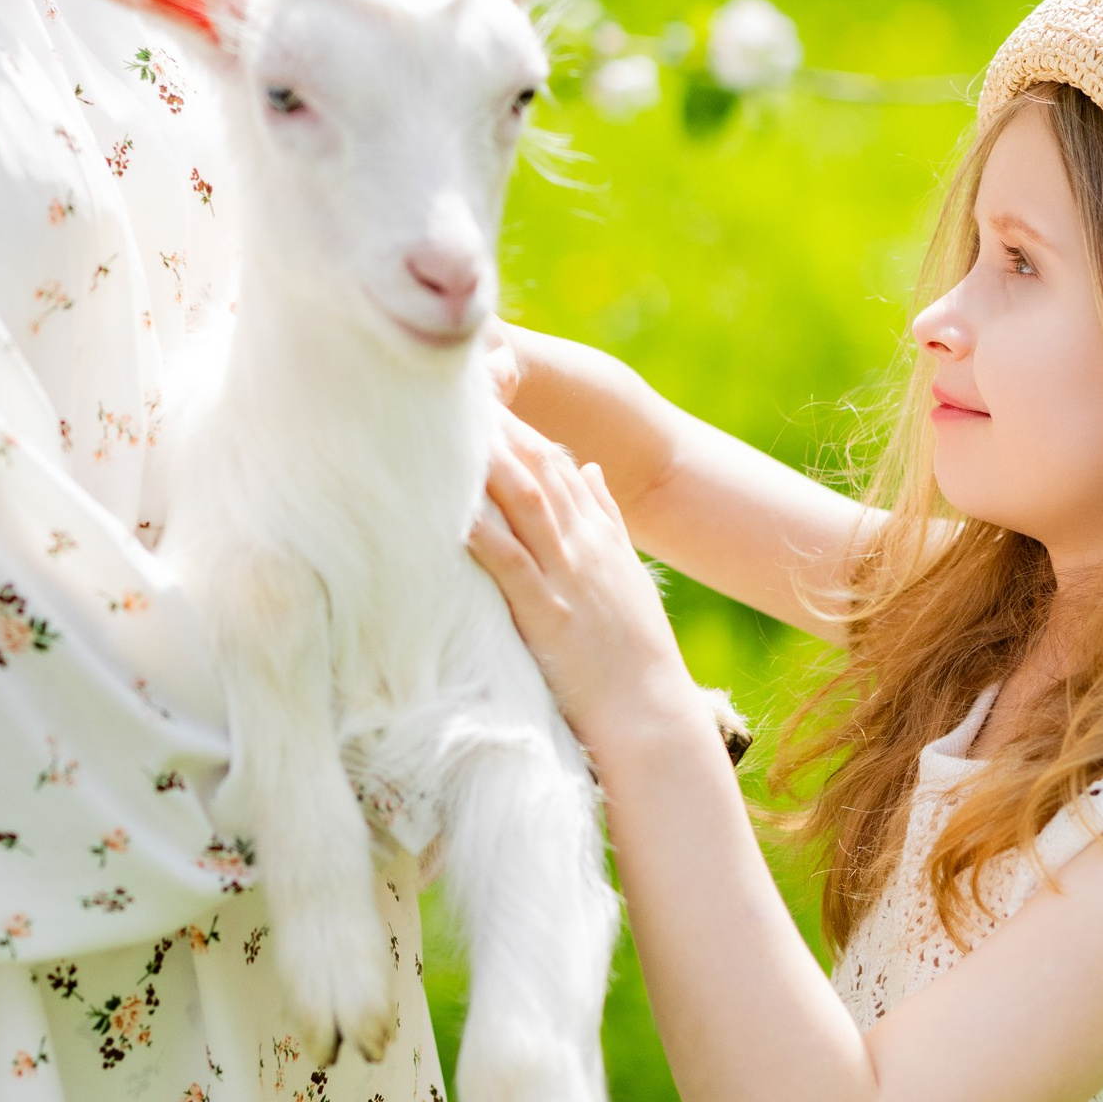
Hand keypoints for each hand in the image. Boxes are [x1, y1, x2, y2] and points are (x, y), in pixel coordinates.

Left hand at [470, 416, 702, 762]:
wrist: (650, 710)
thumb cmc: (634, 649)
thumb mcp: (627, 572)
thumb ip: (607, 516)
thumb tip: (590, 467)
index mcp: (602, 534)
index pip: (560, 462)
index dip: (523, 427)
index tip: (489, 399)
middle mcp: (585, 544)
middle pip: (540, 468)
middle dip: (503, 427)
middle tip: (464, 391)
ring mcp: (567, 575)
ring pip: (526, 502)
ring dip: (492, 462)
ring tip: (456, 427)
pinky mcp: (547, 613)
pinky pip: (509, 564)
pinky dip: (482, 534)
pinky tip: (452, 512)